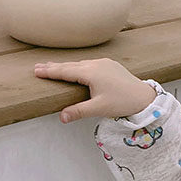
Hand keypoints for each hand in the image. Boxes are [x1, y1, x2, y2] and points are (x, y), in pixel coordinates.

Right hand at [33, 58, 156, 122]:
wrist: (144, 97)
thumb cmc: (123, 102)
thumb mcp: (99, 109)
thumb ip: (79, 111)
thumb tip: (61, 117)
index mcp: (91, 73)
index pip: (65, 72)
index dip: (50, 72)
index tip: (36, 71)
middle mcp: (96, 64)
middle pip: (70, 65)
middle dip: (54, 67)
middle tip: (38, 67)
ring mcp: (104, 63)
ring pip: (80, 63)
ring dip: (66, 66)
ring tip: (54, 67)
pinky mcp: (111, 64)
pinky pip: (90, 63)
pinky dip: (79, 65)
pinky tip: (76, 68)